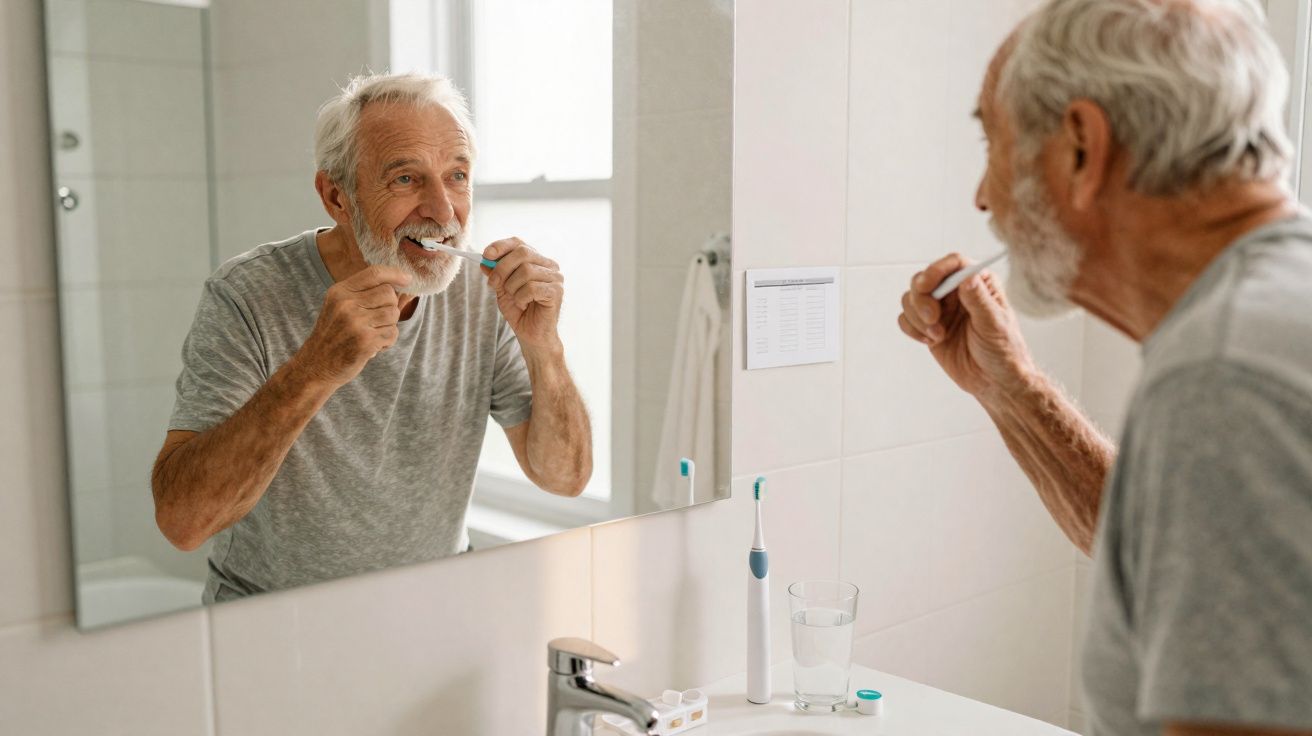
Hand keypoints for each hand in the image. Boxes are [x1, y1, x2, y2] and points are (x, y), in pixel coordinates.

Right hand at [295, 265, 410, 387]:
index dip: (395, 273)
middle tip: (377, 321)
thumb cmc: (334, 335)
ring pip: (393, 313)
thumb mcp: (340, 307)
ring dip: (389, 325)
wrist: (315, 365)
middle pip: (388, 293)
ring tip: (373, 333)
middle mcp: (346, 304)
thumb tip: (404, 285)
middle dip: (390, 306)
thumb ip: (366, 294)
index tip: (407, 278)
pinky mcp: (365, 341)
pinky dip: (387, 341)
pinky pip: (392, 333)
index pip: (374, 273)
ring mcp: (355, 322)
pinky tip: (373, 346)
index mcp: (340, 292)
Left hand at [483, 237, 564, 352]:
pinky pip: (531, 287)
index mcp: (536, 260)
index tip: (486, 255)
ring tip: (515, 299)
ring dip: (512, 287)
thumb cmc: (520, 311)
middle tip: (493, 283)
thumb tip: (484, 260)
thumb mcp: (502, 289)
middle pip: (522, 253)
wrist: (532, 335)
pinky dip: (521, 297)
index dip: (501, 246)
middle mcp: (549, 266)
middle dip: (502, 268)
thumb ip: (495, 273)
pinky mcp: (556, 292)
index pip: (519, 243)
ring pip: (526, 271)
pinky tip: (524, 305)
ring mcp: (555, 278)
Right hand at [897, 252, 1036, 402]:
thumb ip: (978, 299)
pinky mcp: (928, 327)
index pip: (953, 264)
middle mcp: (956, 293)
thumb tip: (967, 276)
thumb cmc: (1004, 352)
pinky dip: (912, 329)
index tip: (926, 285)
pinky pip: (906, 319)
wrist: (995, 382)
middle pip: (924, 279)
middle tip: (933, 319)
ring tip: (937, 335)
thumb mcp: (994, 324)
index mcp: (978, 284)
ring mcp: (941, 310)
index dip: (936, 270)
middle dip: (921, 299)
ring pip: (911, 298)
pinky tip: (931, 341)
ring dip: (917, 318)